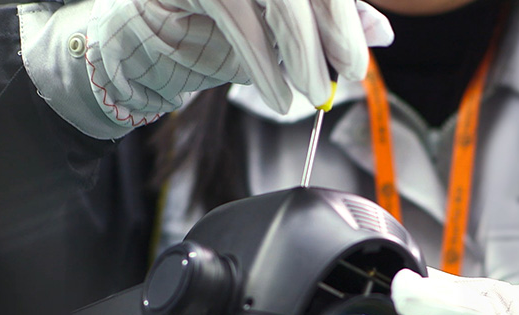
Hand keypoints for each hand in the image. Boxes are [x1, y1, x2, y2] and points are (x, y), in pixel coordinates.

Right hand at [85, 0, 392, 126]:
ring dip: (300, 51)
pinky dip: (262, 62)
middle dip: (332, 30)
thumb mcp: (281, 31)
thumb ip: (330, 24)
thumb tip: (380, 33)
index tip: (361, 55)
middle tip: (345, 74)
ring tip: (310, 93)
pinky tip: (277, 95)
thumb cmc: (212, 29)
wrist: (138, 41)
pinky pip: (237, 17)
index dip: (345, 15)